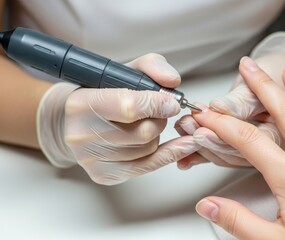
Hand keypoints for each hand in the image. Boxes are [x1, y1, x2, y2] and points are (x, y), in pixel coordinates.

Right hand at [37, 53, 198, 184]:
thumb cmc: (100, 94)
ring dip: (157, 135)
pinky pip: (147, 166)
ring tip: (146, 123)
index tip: (171, 103)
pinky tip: (181, 146)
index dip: (158, 104)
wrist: (71, 122)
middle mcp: (82, 134)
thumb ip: (151, 66)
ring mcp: (91, 159)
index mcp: (81, 104)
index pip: (130, 107)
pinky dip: (168, 154)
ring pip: (148, 149)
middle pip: (144, 132)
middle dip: (160, 120)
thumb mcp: (123, 71)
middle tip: (158, 112)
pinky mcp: (103, 174)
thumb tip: (172, 81)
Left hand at [175, 33, 284, 168]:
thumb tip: (220, 108)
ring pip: (224, 156)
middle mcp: (269, 148)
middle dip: (206, 139)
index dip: (221, 133)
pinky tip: (185, 160)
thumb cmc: (276, 73)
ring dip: (200, 146)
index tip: (201, 121)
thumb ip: (241, 100)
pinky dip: (201, 157)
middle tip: (187, 126)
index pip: (247, 140)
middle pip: (233, 152)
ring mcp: (254, 150)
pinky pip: (220, 155)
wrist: (279, 73)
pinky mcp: (240, 147)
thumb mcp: (264, 81)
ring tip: (183, 130)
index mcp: (279, 134)